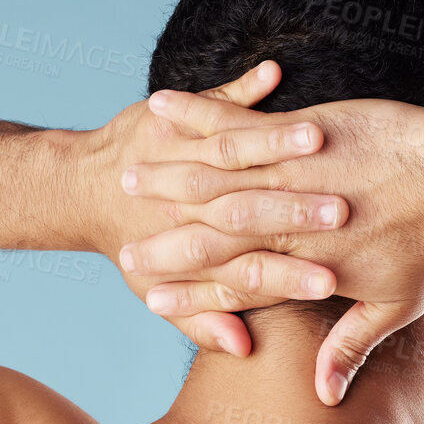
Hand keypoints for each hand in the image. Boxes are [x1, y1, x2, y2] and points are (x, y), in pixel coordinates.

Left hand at [83, 61, 350, 354]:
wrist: (82, 190)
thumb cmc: (135, 248)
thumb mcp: (158, 293)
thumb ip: (203, 324)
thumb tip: (239, 349)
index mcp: (199, 252)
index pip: (252, 271)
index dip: (290, 278)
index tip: (327, 284)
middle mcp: (194, 205)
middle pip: (253, 212)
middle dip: (298, 211)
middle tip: (342, 212)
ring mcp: (185, 157)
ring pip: (234, 152)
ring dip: (277, 143)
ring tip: (314, 138)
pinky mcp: (177, 122)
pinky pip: (217, 103)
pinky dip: (243, 86)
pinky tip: (272, 74)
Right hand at [120, 89, 423, 402]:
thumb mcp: (398, 306)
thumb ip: (353, 347)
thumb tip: (326, 396)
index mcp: (306, 266)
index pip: (235, 287)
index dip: (191, 295)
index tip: (152, 301)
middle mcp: (290, 223)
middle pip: (212, 235)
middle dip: (164, 244)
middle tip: (125, 249)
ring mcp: (293, 173)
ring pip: (215, 177)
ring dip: (166, 177)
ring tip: (126, 176)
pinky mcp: (302, 130)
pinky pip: (237, 121)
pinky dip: (196, 114)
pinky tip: (162, 109)